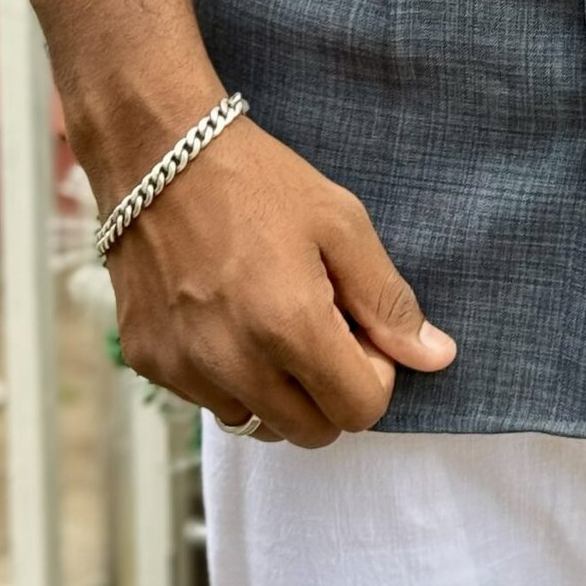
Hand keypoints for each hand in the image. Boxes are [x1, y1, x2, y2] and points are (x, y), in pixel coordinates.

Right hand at [104, 117, 455, 446]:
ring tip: (270, 318)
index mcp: (289, 326)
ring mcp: (184, 368)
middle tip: (321, 325)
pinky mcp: (149, 361)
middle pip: (311, 432)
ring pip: (257, 423)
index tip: (359, 330)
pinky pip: (206, 398)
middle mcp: (233, 362)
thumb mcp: (341, 223)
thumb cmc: (258, 180)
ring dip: (277, 390)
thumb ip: (388, 300)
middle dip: (330, 391)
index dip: (374, 375)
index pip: (359, 411)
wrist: (158, 153)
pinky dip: (228, 375)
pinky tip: (225, 314)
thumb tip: (436, 358)